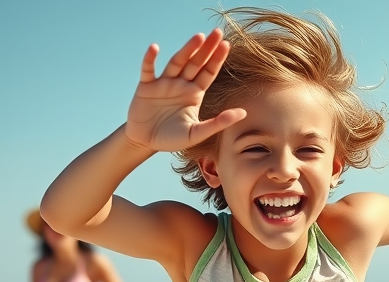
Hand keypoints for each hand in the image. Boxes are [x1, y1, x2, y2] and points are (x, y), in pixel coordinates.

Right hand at [125, 30, 247, 151]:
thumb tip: (244, 113)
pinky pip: (148, 70)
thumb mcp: (197, 133)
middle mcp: (180, 84)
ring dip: (186, 50)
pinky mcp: (146, 87)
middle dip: (206, 48)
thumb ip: (218, 123)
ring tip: (198, 37)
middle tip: (217, 32)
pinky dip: (150, 59)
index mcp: (194, 93)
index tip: (226, 45)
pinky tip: (154, 48)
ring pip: (176, 63)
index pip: (208, 73)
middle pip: (195, 63)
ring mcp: (163, 83)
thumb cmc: (172, 138)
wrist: (145, 142)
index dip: (217, 59)